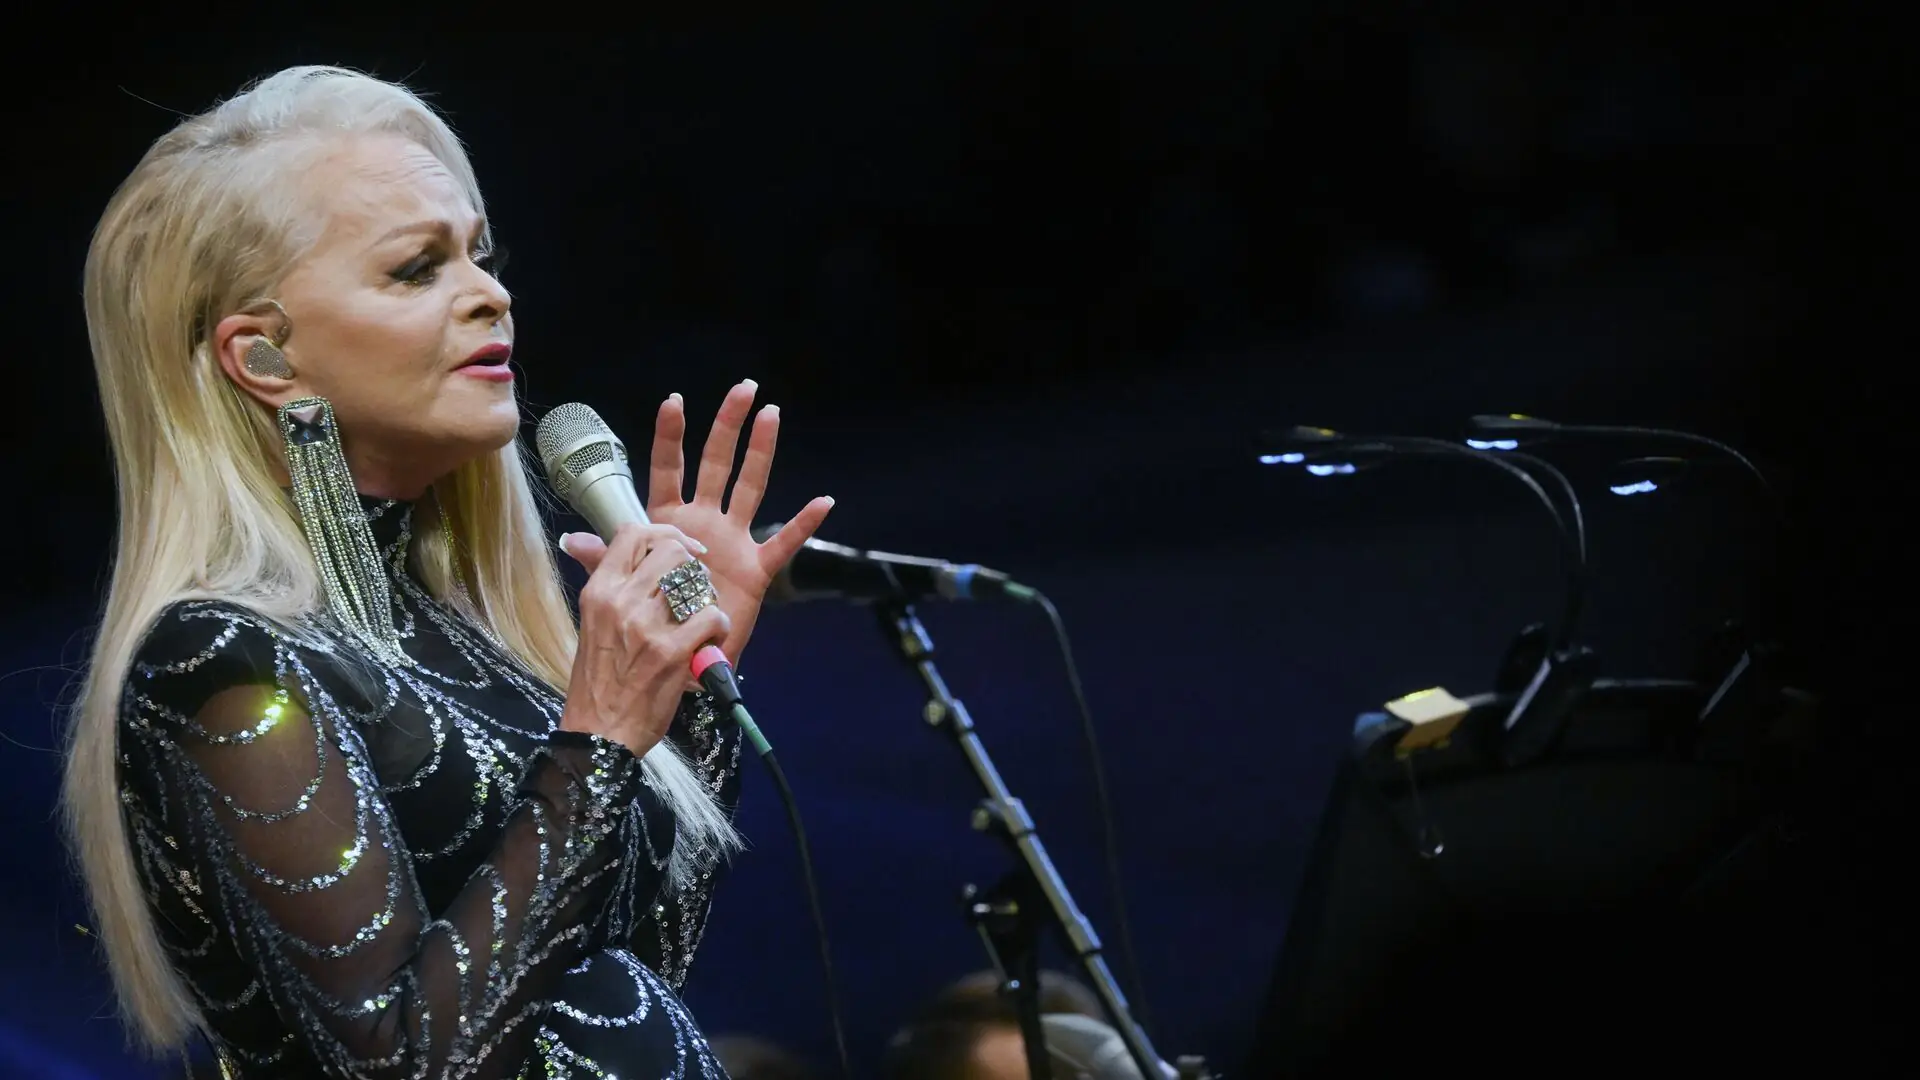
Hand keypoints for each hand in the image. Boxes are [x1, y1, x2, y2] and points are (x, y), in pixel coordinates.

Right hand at [558, 523, 731, 756]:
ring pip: (695, 581)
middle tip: (694, 591)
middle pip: (672, 551)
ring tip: (701, 617)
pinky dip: (719, 628)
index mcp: (599, 591)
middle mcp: (621, 601)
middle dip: (692, 566)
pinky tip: (709, 643)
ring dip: (707, 597)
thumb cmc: (597, 680)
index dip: (664, 534)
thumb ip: (599, 579)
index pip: (632, 533)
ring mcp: (647, 626)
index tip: (680, 552)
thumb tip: (577, 539)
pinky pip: (712, 617)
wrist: (599, 733)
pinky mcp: (673, 652)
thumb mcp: (591, 621)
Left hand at [559, 380, 832, 667]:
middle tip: (744, 389)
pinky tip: (822, 502)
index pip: (670, 468)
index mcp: (671, 522)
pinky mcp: (756, 570)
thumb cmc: (653, 622)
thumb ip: (607, 559)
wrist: (679, 662)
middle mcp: (704, 523)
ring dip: (762, 452)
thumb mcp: (622, 588)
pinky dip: (804, 524)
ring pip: (750, 487)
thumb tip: (573, 541)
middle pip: (718, 463)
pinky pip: (784, 543)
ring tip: (772, 416)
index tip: (674, 400)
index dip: (671, 435)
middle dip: (728, 425)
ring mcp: (733, 542)